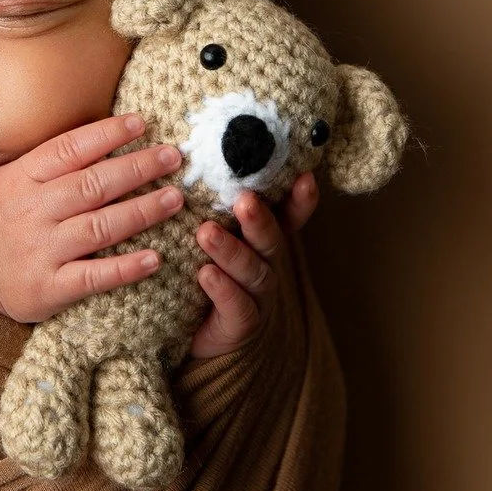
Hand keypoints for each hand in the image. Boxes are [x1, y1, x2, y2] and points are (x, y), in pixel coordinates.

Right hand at [0, 113, 184, 322]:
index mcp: (22, 178)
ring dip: (142, 211)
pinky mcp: (49, 288)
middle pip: (93, 185)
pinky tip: (153, 258)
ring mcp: (41, 250)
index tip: (142, 123)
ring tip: (174, 199)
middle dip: (138, 168)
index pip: (70, 149)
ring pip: (100, 227)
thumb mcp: (10, 179)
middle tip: (173, 157)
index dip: (108, 134)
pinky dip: (125, 268)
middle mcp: (32, 211)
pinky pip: (93, 276)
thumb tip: (106, 137)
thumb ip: (50, 162)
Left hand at [186, 168, 319, 359]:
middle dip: (260, 219)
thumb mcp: (209, 234)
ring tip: (206, 233)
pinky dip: (222, 289)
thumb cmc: (201, 272)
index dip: (300, 199)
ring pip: (253, 271)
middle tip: (243, 199)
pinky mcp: (241, 323)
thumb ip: (207, 204)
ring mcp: (257, 295)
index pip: (289, 216)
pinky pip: (237, 305)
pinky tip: (206, 274)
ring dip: (230, 250)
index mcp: (261, 239)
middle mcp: (266, 264)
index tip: (305, 176)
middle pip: (271, 239)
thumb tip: (186, 154)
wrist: (197, 336)